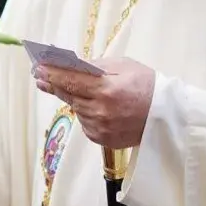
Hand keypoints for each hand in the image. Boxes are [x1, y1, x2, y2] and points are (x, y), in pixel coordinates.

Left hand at [34, 57, 156, 149]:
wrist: (168, 117)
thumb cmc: (148, 86)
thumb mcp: (125, 66)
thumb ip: (97, 66)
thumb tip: (72, 65)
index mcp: (107, 90)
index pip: (70, 80)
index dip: (52, 74)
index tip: (38, 68)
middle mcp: (101, 111)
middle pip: (69, 96)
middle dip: (53, 85)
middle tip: (40, 77)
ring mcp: (101, 128)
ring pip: (77, 110)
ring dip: (73, 99)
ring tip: (72, 89)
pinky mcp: (103, 140)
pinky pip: (85, 124)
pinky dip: (86, 113)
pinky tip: (93, 106)